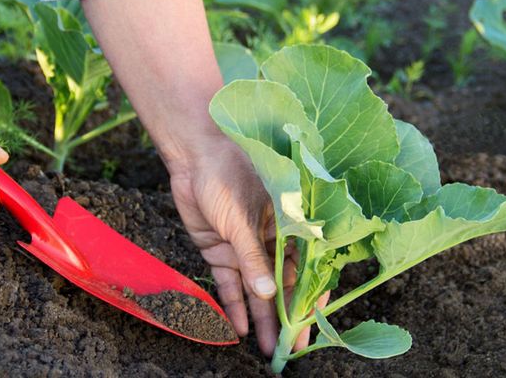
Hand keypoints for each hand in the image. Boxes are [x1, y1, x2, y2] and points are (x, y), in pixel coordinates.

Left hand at [167, 136, 327, 355]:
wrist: (195, 158)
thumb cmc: (229, 175)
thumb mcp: (244, 220)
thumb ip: (255, 259)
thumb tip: (269, 295)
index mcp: (288, 228)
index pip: (305, 268)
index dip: (308, 297)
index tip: (310, 323)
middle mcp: (269, 241)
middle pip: (280, 285)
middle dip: (284, 316)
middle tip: (288, 347)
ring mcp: (244, 248)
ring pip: (255, 289)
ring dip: (260, 317)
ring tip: (265, 347)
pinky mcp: (220, 252)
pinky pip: (228, 283)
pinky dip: (233, 304)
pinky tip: (239, 327)